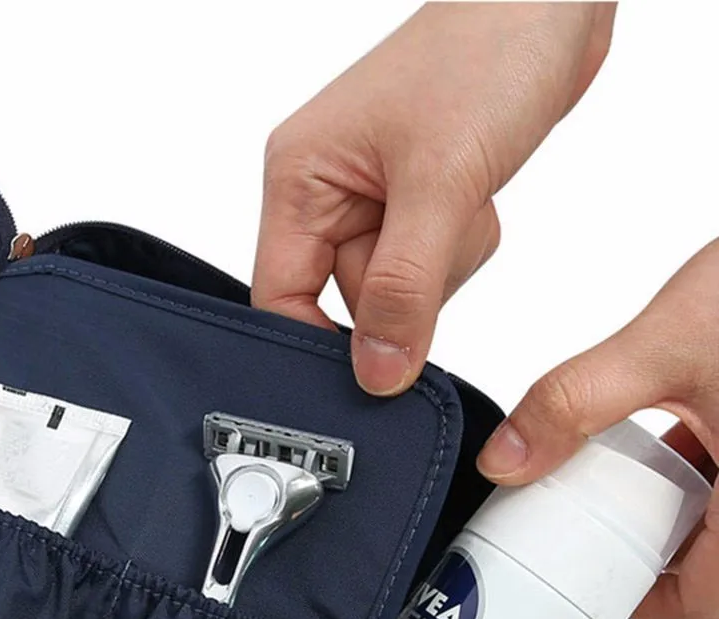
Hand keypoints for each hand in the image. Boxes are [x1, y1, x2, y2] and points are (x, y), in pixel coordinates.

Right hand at [252, 2, 615, 394]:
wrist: (550, 1)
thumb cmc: (485, 53)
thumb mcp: (440, 183)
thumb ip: (403, 288)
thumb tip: (375, 371)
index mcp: (298, 179)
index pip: (279, 297)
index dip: (317, 342)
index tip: (369, 370)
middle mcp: (324, 193)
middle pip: (346, 299)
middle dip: (405, 284)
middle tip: (443, 226)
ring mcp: (370, 199)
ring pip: (394, 290)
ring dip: (441, 264)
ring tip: (463, 196)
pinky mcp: (412, 203)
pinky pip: (428, 267)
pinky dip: (461, 246)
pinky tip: (474, 195)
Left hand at [478, 241, 718, 618]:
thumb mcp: (672, 346)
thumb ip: (578, 402)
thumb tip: (508, 458)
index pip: (700, 610)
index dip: (638, 605)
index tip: (589, 575)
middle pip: (716, 579)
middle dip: (655, 555)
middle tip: (601, 525)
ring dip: (683, 515)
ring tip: (632, 480)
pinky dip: (714, 478)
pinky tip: (684, 436)